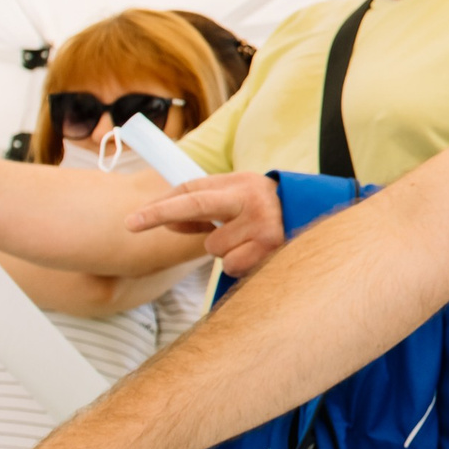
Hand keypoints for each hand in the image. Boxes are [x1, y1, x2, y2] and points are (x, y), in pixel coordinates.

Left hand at [126, 172, 287, 275]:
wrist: (318, 219)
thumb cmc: (270, 214)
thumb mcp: (239, 203)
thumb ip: (206, 211)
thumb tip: (170, 222)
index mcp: (240, 183)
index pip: (191, 190)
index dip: (161, 206)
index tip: (133, 220)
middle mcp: (250, 198)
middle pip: (196, 204)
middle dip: (160, 213)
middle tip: (130, 223)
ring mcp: (262, 223)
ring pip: (214, 247)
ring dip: (224, 251)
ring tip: (248, 243)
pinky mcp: (271, 247)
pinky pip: (232, 265)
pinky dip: (239, 264)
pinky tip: (258, 254)